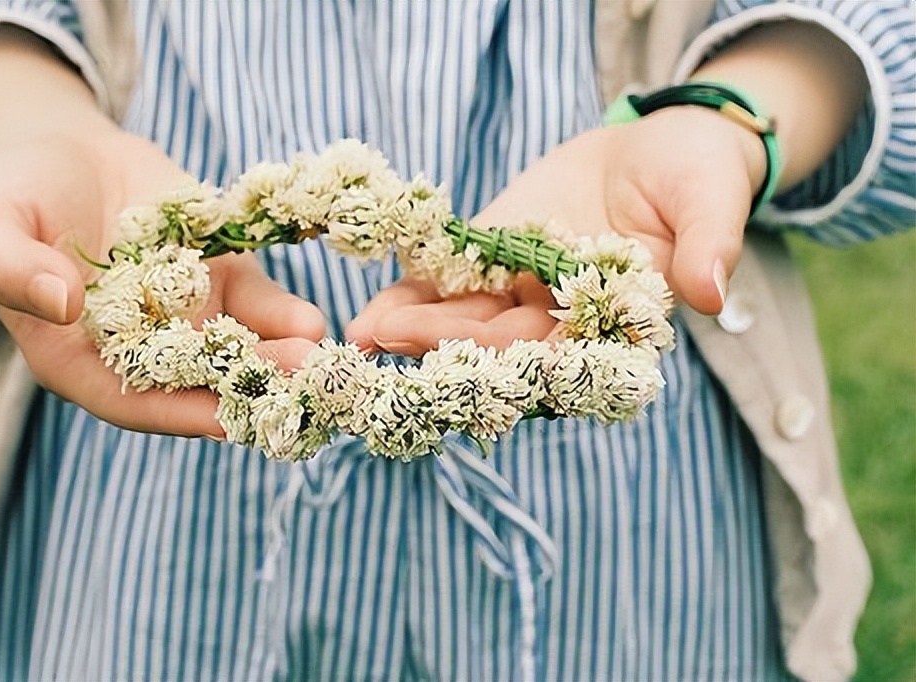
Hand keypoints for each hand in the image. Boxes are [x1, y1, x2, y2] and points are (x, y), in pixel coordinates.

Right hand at [0, 129, 324, 436]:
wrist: (66, 151)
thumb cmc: (14, 192)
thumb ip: (7, 265)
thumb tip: (59, 303)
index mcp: (77, 355)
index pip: (128, 399)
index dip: (176, 412)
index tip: (224, 421)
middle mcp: (140, 348)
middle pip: (196, 385)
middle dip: (246, 391)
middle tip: (295, 392)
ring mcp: (187, 317)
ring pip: (238, 351)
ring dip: (278, 361)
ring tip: (317, 357)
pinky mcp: (220, 281)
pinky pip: (256, 305)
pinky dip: (284, 315)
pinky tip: (311, 321)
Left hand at [347, 106, 765, 354]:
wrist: (657, 151)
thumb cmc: (697, 176)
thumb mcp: (711, 200)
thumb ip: (709, 244)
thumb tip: (711, 294)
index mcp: (618, 323)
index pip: (570, 352)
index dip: (522, 359)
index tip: (474, 364)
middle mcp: (564, 320)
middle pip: (503, 344)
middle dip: (447, 344)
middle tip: (390, 340)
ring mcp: (524, 292)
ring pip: (466, 321)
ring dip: (416, 328)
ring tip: (363, 331)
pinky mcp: (493, 260)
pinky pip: (449, 283)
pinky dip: (412, 294)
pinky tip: (368, 308)